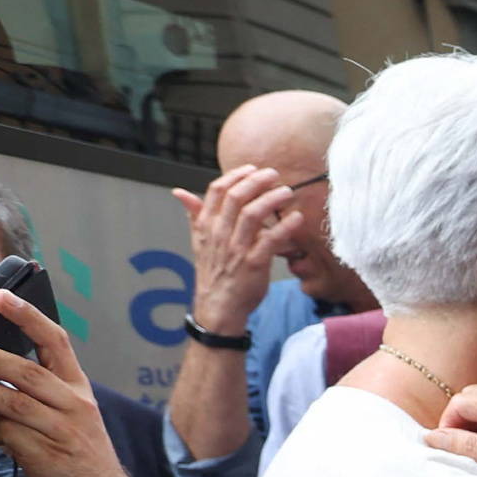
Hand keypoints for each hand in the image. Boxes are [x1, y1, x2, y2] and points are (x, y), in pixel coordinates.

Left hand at [0, 288, 140, 476]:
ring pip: (11, 401)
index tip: (2, 297)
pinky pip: (7, 434)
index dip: (28, 317)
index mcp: (77, 386)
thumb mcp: (59, 414)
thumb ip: (22, 395)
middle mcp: (73, 403)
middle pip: (25, 371)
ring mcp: (61, 429)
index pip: (56, 342)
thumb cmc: (75, 448)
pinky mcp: (47, 454)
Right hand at [170, 166, 295, 332]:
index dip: (236, 175)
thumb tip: (179, 192)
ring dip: (272, 199)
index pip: (217, 191)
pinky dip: (286, 226)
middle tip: (274, 175)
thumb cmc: (214, 272)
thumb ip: (195, 215)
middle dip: (256, 181)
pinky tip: (297, 217)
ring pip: (253, 214)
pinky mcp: (254, 264)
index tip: (253, 169)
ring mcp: (236, 248)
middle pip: (236, 197)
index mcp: (206, 225)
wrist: (218, 306)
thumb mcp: (199, 242)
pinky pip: (271, 240)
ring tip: (287, 191)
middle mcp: (219, 234)